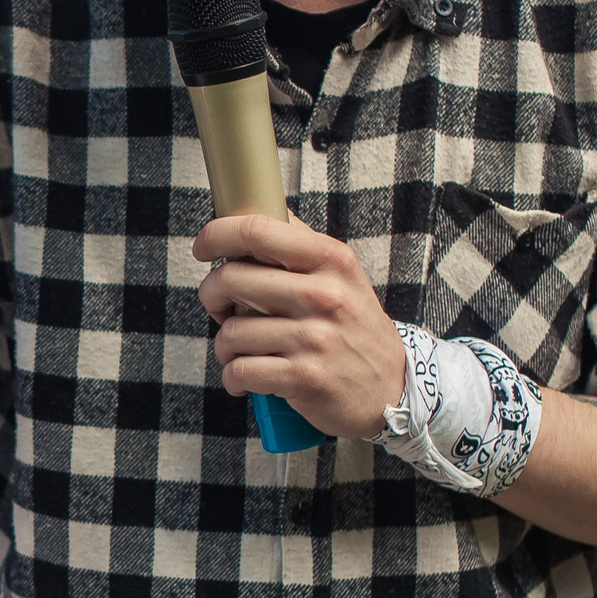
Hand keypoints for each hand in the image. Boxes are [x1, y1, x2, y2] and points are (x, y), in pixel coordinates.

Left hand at [192, 212, 404, 440]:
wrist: (391, 388)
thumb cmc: (355, 329)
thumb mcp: (343, 277)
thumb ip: (301, 245)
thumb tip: (258, 209)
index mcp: (331, 261)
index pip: (258, 231)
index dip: (217, 234)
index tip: (205, 246)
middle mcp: (323, 295)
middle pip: (231, 278)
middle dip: (211, 294)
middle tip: (220, 306)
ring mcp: (313, 338)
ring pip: (230, 331)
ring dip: (225, 344)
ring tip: (241, 350)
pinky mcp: (303, 378)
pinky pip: (239, 370)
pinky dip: (233, 377)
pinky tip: (245, 378)